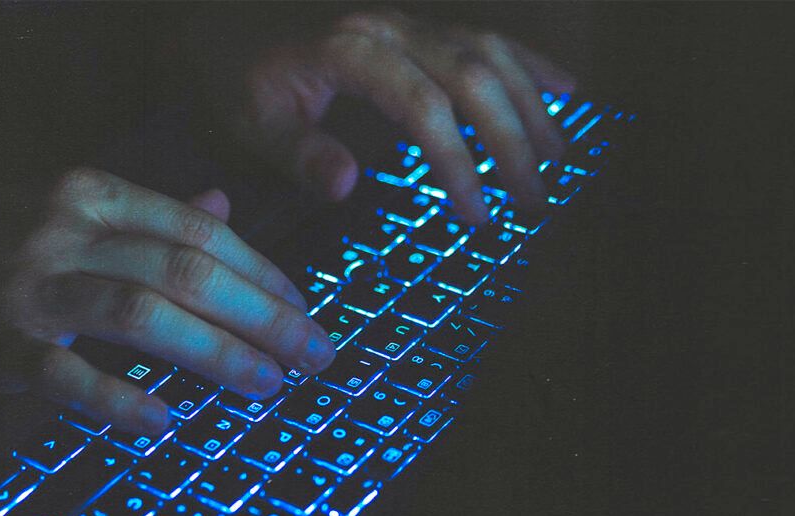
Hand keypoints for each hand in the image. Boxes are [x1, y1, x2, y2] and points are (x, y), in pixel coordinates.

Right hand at [0, 168, 334, 433]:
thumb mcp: (65, 209)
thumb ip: (147, 212)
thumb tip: (222, 207)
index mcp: (91, 194)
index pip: (200, 232)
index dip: (263, 271)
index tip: (304, 308)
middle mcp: (66, 231)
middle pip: (190, 271)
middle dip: (265, 315)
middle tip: (315, 354)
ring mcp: (28, 285)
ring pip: (144, 314)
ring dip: (218, 352)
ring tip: (268, 384)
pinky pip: (66, 375)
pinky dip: (118, 399)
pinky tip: (165, 422)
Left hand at [232, 10, 574, 222]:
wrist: (229, 21)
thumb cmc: (240, 73)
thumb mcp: (250, 118)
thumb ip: (297, 150)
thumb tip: (346, 185)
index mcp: (351, 52)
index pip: (423, 106)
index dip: (458, 161)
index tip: (479, 214)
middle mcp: (391, 29)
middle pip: (474, 77)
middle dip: (512, 141)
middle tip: (536, 201)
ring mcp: (411, 23)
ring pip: (491, 53)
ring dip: (532, 105)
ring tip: (560, 157)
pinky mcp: (421, 27)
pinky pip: (488, 37)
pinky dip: (531, 64)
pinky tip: (565, 91)